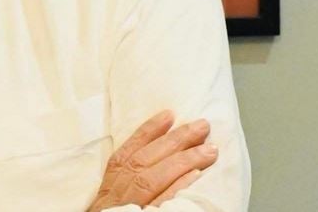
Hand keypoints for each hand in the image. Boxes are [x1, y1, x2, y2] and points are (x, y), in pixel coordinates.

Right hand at [87, 111, 218, 211]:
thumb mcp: (108, 205)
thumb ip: (124, 185)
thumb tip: (154, 162)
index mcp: (108, 189)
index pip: (127, 154)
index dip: (147, 132)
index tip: (168, 115)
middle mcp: (116, 196)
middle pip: (145, 161)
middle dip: (174, 140)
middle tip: (201, 126)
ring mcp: (130, 209)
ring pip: (154, 178)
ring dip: (184, 160)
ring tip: (209, 148)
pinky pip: (162, 203)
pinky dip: (178, 187)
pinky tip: (197, 176)